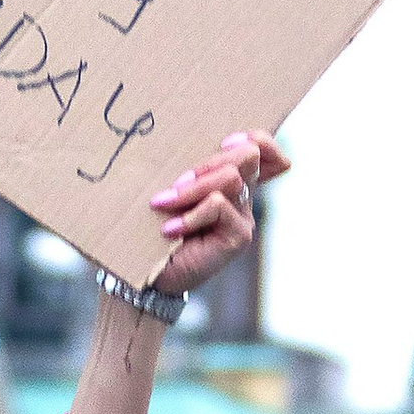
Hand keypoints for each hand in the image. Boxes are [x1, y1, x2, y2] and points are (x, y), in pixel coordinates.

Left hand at [147, 130, 289, 293]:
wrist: (151, 276)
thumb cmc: (155, 231)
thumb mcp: (172, 192)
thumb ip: (187, 172)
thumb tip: (182, 143)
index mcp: (230, 181)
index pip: (263, 147)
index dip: (253, 138)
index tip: (224, 142)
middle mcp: (242, 196)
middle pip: (249, 154)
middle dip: (208, 162)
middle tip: (176, 183)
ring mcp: (243, 216)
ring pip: (231, 178)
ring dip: (193, 188)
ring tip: (163, 203)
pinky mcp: (238, 237)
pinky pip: (218, 205)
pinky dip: (190, 214)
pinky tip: (170, 229)